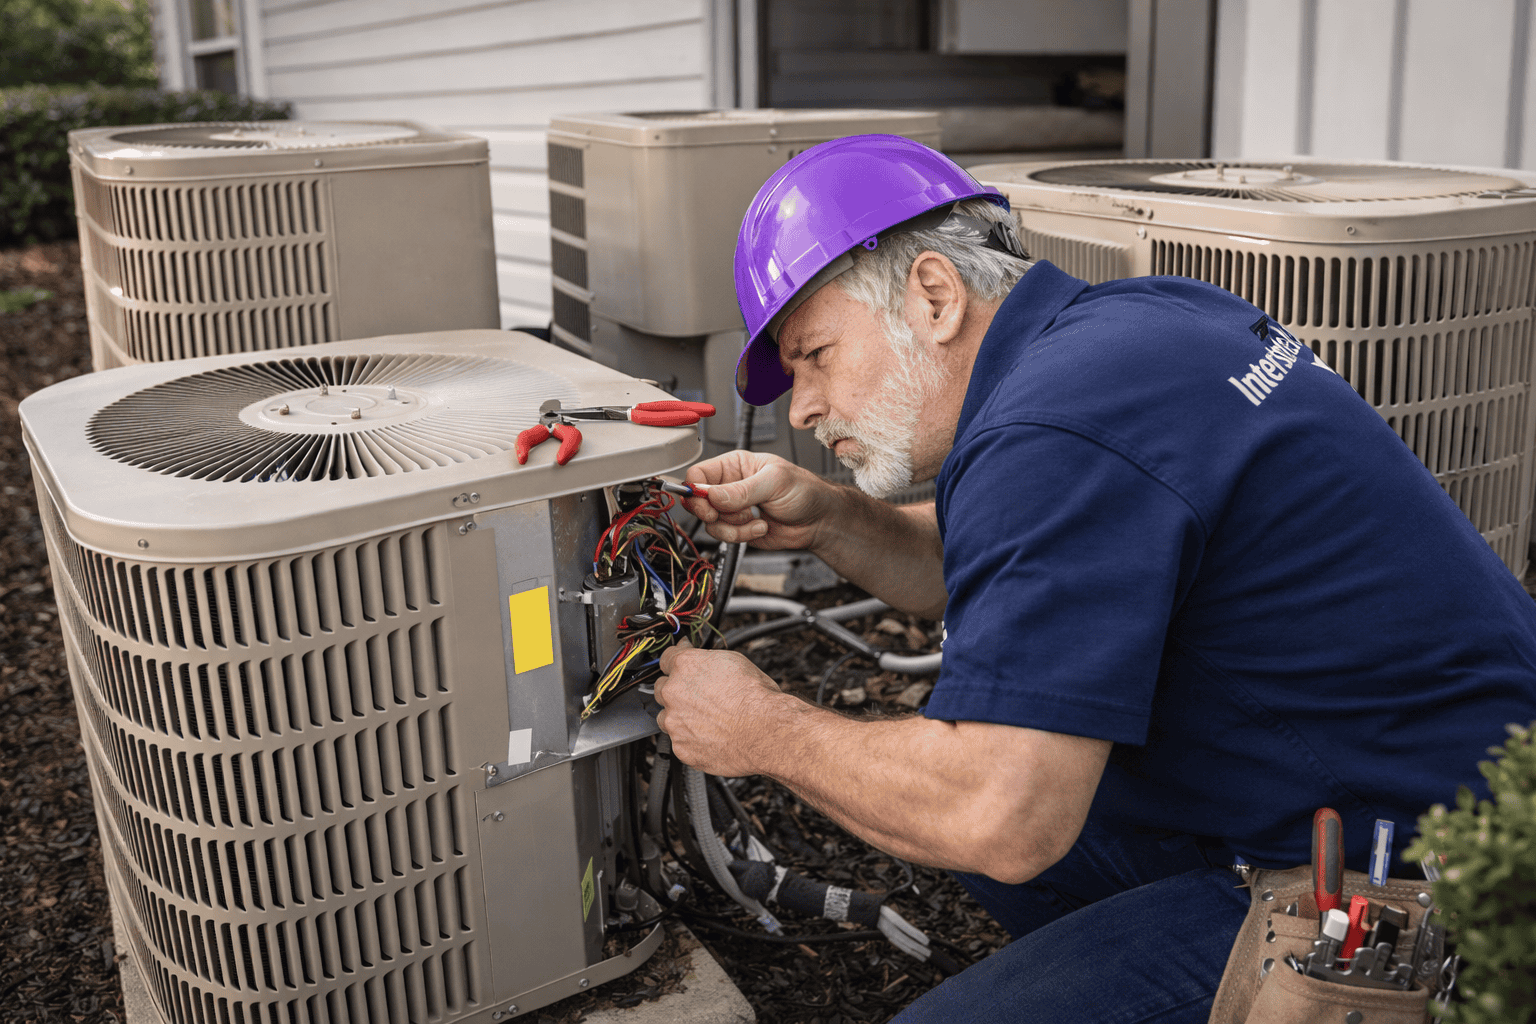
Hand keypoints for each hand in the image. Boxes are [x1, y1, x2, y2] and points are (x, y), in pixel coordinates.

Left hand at [654, 641, 792, 776]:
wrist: (765, 732)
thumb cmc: (756, 699)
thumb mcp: (735, 662)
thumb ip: (708, 661)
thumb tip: (703, 661)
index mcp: (685, 666)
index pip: (666, 658)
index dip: (676, 664)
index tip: (680, 667)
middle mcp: (674, 692)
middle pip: (662, 688)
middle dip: (676, 691)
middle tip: (699, 698)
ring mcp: (674, 722)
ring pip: (667, 718)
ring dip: (680, 718)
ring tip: (707, 721)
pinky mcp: (680, 747)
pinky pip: (679, 742)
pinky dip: (691, 740)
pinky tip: (711, 737)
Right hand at [682, 451, 833, 550]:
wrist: (818, 520)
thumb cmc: (803, 490)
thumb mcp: (774, 482)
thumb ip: (742, 489)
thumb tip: (712, 494)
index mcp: (734, 465)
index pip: (699, 474)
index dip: (696, 490)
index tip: (706, 503)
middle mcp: (729, 486)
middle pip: (698, 501)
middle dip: (712, 512)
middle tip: (726, 514)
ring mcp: (732, 509)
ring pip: (710, 523)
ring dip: (732, 526)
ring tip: (755, 518)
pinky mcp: (737, 529)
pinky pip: (724, 537)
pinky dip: (741, 536)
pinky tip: (760, 526)